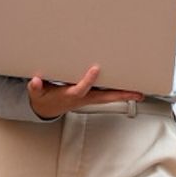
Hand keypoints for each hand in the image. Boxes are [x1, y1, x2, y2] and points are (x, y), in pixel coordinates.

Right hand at [27, 65, 143, 119]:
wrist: (47, 108)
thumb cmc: (44, 97)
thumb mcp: (37, 94)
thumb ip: (35, 88)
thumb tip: (35, 81)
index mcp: (70, 95)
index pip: (81, 88)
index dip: (88, 80)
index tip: (95, 68)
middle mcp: (84, 98)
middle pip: (104, 97)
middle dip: (120, 96)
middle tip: (136, 93)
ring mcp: (90, 98)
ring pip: (110, 97)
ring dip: (125, 95)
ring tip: (140, 93)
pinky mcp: (93, 96)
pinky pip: (108, 95)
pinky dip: (120, 93)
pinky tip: (132, 90)